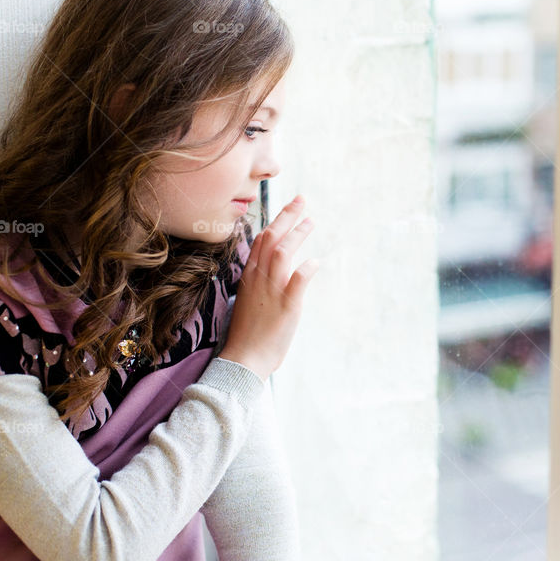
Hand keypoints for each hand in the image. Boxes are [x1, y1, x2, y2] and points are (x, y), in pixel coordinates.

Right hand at [219, 195, 319, 380]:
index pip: (260, 241)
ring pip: (283, 253)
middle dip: (287, 216)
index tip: (288, 210)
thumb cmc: (247, 335)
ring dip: (298, 235)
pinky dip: (307, 268)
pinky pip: (298, 281)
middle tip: (302, 200)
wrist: (243, 360)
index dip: (275, 222)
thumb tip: (273, 271)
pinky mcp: (287, 306)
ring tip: (311, 221)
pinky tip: (316, 261)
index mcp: (249, 277)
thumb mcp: (248, 301)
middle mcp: (259, 279)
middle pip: (271, 238)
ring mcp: (272, 291)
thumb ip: (260, 283)